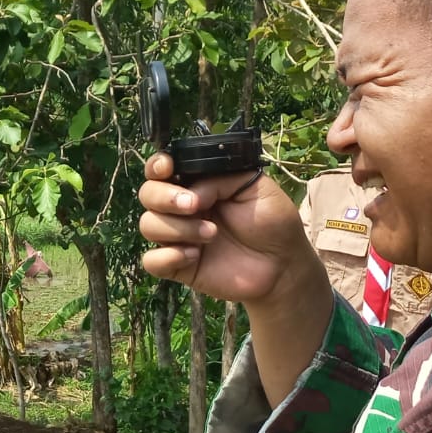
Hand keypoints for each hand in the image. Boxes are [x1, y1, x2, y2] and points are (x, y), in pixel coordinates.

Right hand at [137, 153, 313, 305]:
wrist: (284, 264)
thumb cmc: (272, 222)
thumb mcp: (254, 185)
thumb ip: (220, 178)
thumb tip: (191, 192)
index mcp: (197, 184)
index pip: (161, 170)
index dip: (157, 166)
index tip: (167, 168)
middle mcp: (182, 209)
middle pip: (147, 195)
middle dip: (165, 197)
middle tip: (194, 205)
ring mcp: (179, 237)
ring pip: (148, 225)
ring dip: (177, 228)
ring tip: (211, 234)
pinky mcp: (179, 266)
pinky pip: (152, 261)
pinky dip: (167, 257)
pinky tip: (195, 256)